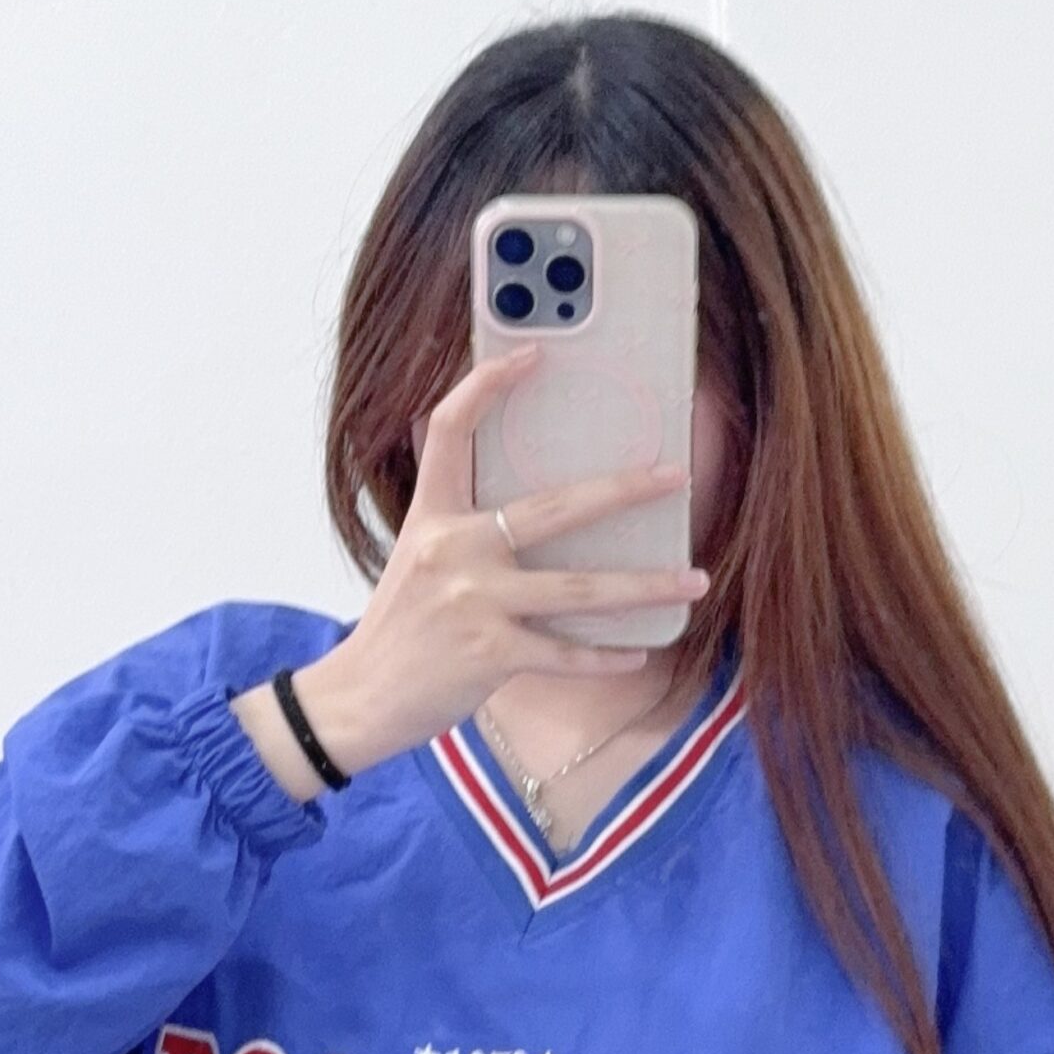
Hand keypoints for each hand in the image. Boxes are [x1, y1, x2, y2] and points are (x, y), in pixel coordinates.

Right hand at [277, 344, 708, 779]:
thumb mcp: (413, 557)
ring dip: (644, 586)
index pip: (450, 430)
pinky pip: (564, 653)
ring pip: (578, 588)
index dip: (487, 385)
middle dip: (623, 490)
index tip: (533, 354)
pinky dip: (604, 656)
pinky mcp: (489, 655)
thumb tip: (502, 489)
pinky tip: (637, 653)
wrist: (358, 698)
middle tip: (676, 477)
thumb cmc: (398, 629)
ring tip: (694, 578)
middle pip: (552, 507)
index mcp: (431, 515)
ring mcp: (474, 603)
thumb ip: (453, 520)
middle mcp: (454, 550)